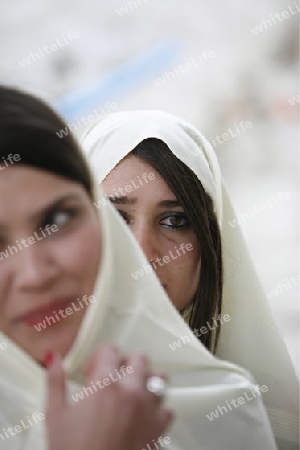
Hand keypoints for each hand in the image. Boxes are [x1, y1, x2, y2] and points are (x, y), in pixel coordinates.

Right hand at [45, 345, 172, 449]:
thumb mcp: (55, 415)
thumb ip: (55, 381)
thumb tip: (53, 358)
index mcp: (105, 384)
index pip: (111, 350)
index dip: (99, 357)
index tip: (93, 370)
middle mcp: (131, 391)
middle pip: (138, 358)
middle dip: (124, 364)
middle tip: (111, 379)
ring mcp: (149, 409)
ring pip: (158, 378)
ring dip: (146, 382)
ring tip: (131, 393)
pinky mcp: (159, 429)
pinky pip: (166, 409)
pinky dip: (157, 409)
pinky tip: (142, 417)